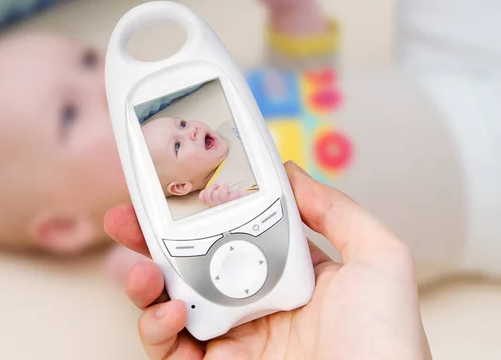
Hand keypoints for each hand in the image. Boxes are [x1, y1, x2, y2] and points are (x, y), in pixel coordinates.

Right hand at [104, 161, 430, 359]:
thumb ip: (334, 210)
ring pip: (169, 304)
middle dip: (152, 241)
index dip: (200, 212)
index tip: (174, 190)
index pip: (230, 233)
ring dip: (145, 284)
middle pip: (189, 265)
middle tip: (126, 219)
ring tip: (142, 270)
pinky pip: (169, 348)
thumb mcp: (377, 257)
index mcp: (286, 274)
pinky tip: (170, 311)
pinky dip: (156, 328)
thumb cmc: (387, 339)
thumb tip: (290, 173)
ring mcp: (232, 340)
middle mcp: (254, 304)